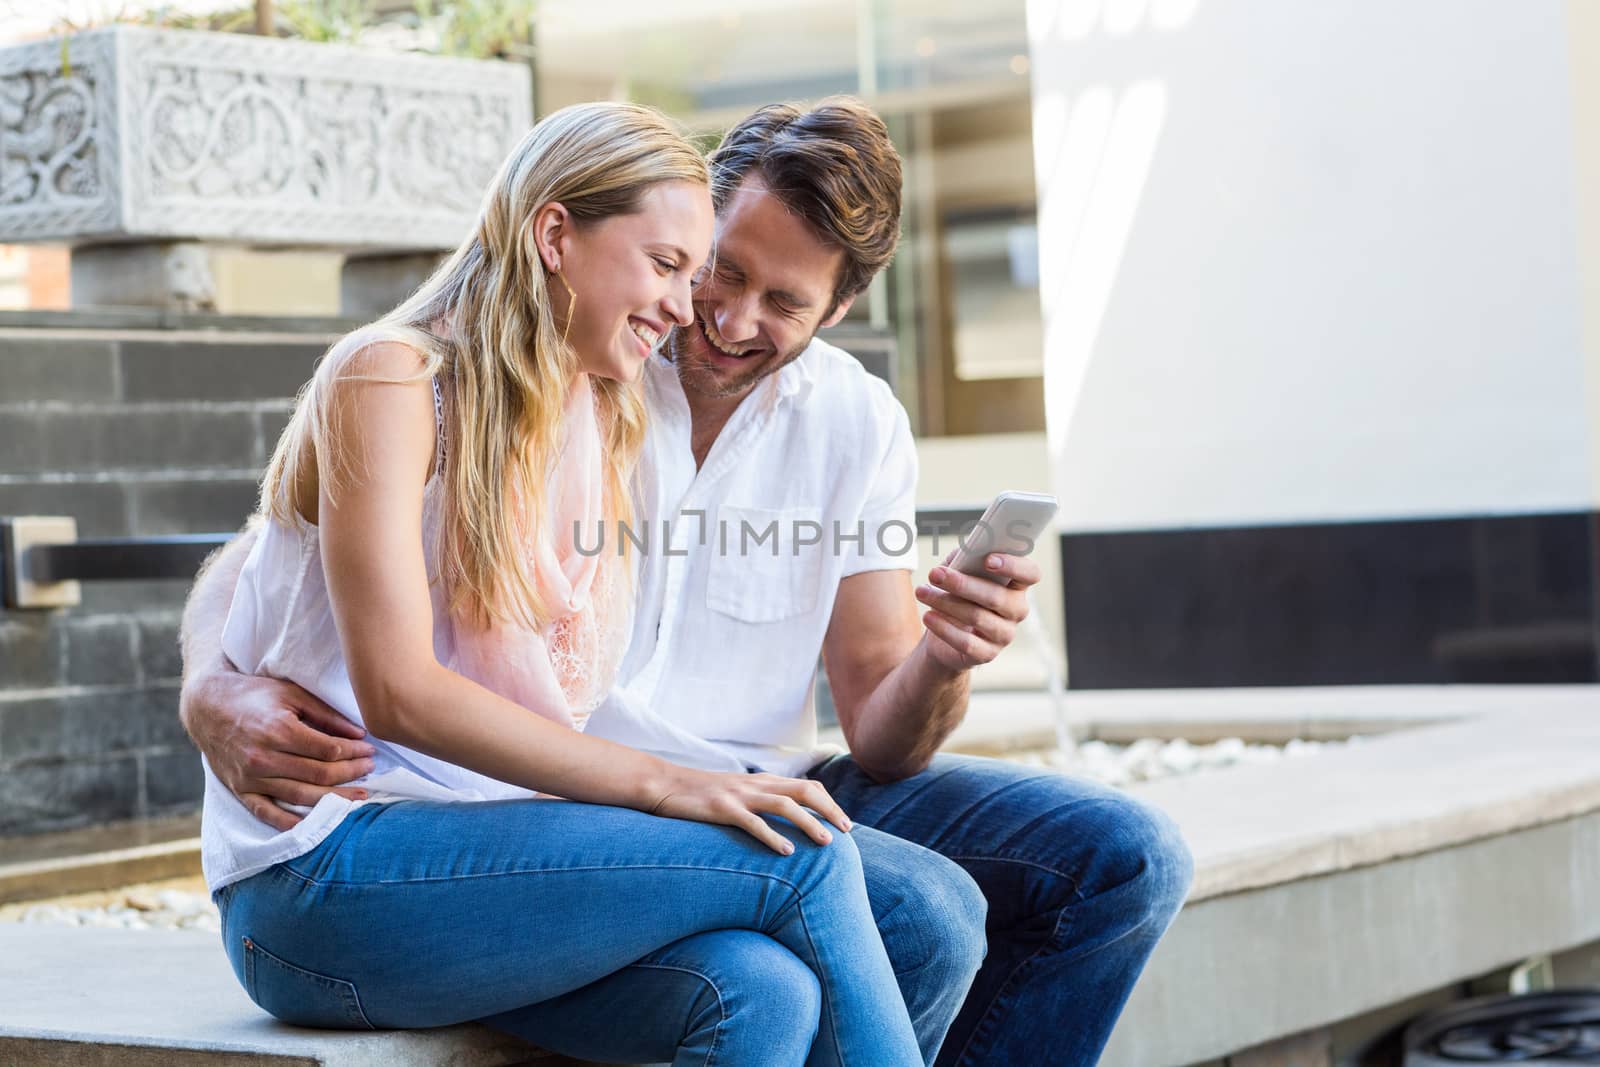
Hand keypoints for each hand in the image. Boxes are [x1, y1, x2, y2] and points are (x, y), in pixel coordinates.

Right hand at [180, 671, 376, 831]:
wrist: (207, 707)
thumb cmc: (254, 695)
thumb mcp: (292, 694)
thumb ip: (326, 714)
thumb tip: (360, 734)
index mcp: (278, 729)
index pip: (328, 750)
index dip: (354, 753)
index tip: (370, 751)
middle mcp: (263, 757)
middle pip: (318, 774)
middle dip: (350, 774)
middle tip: (370, 771)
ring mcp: (250, 777)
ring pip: (300, 796)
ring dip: (333, 799)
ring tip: (357, 797)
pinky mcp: (240, 789)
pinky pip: (266, 812)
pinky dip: (288, 822)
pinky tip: (311, 825)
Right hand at [645, 769, 853, 854]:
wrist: (661, 784)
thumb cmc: (699, 795)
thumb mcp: (735, 794)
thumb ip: (759, 801)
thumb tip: (783, 818)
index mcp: (762, 781)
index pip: (807, 787)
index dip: (829, 803)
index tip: (845, 823)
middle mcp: (755, 785)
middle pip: (804, 792)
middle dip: (829, 811)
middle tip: (847, 832)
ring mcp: (739, 795)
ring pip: (784, 805)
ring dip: (808, 823)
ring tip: (826, 843)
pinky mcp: (721, 809)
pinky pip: (753, 822)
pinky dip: (772, 836)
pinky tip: (786, 852)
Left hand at [913, 549, 1040, 671]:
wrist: (944, 633)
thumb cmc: (958, 594)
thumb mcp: (959, 571)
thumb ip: (965, 558)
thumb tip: (964, 551)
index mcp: (1016, 585)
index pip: (1030, 573)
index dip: (1014, 566)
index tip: (989, 559)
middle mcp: (1017, 610)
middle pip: (997, 597)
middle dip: (963, 584)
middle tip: (935, 574)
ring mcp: (1004, 634)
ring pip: (977, 617)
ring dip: (946, 602)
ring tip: (922, 592)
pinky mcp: (987, 654)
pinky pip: (967, 642)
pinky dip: (944, 628)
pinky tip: (928, 616)